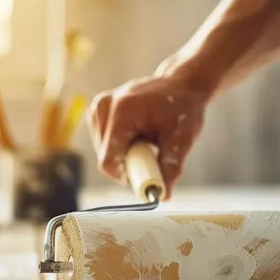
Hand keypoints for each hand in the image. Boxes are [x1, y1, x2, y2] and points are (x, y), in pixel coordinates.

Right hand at [85, 69, 209, 199]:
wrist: (179, 84)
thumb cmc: (182, 107)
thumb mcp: (182, 138)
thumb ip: (171, 166)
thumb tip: (163, 195)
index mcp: (122, 111)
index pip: (108, 159)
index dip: (125, 176)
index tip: (145, 176)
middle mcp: (103, 106)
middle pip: (105, 157)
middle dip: (127, 164)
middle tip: (151, 156)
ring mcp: (97, 107)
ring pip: (103, 151)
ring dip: (123, 155)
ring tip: (146, 140)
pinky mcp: (96, 110)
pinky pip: (102, 142)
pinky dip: (119, 145)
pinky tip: (136, 134)